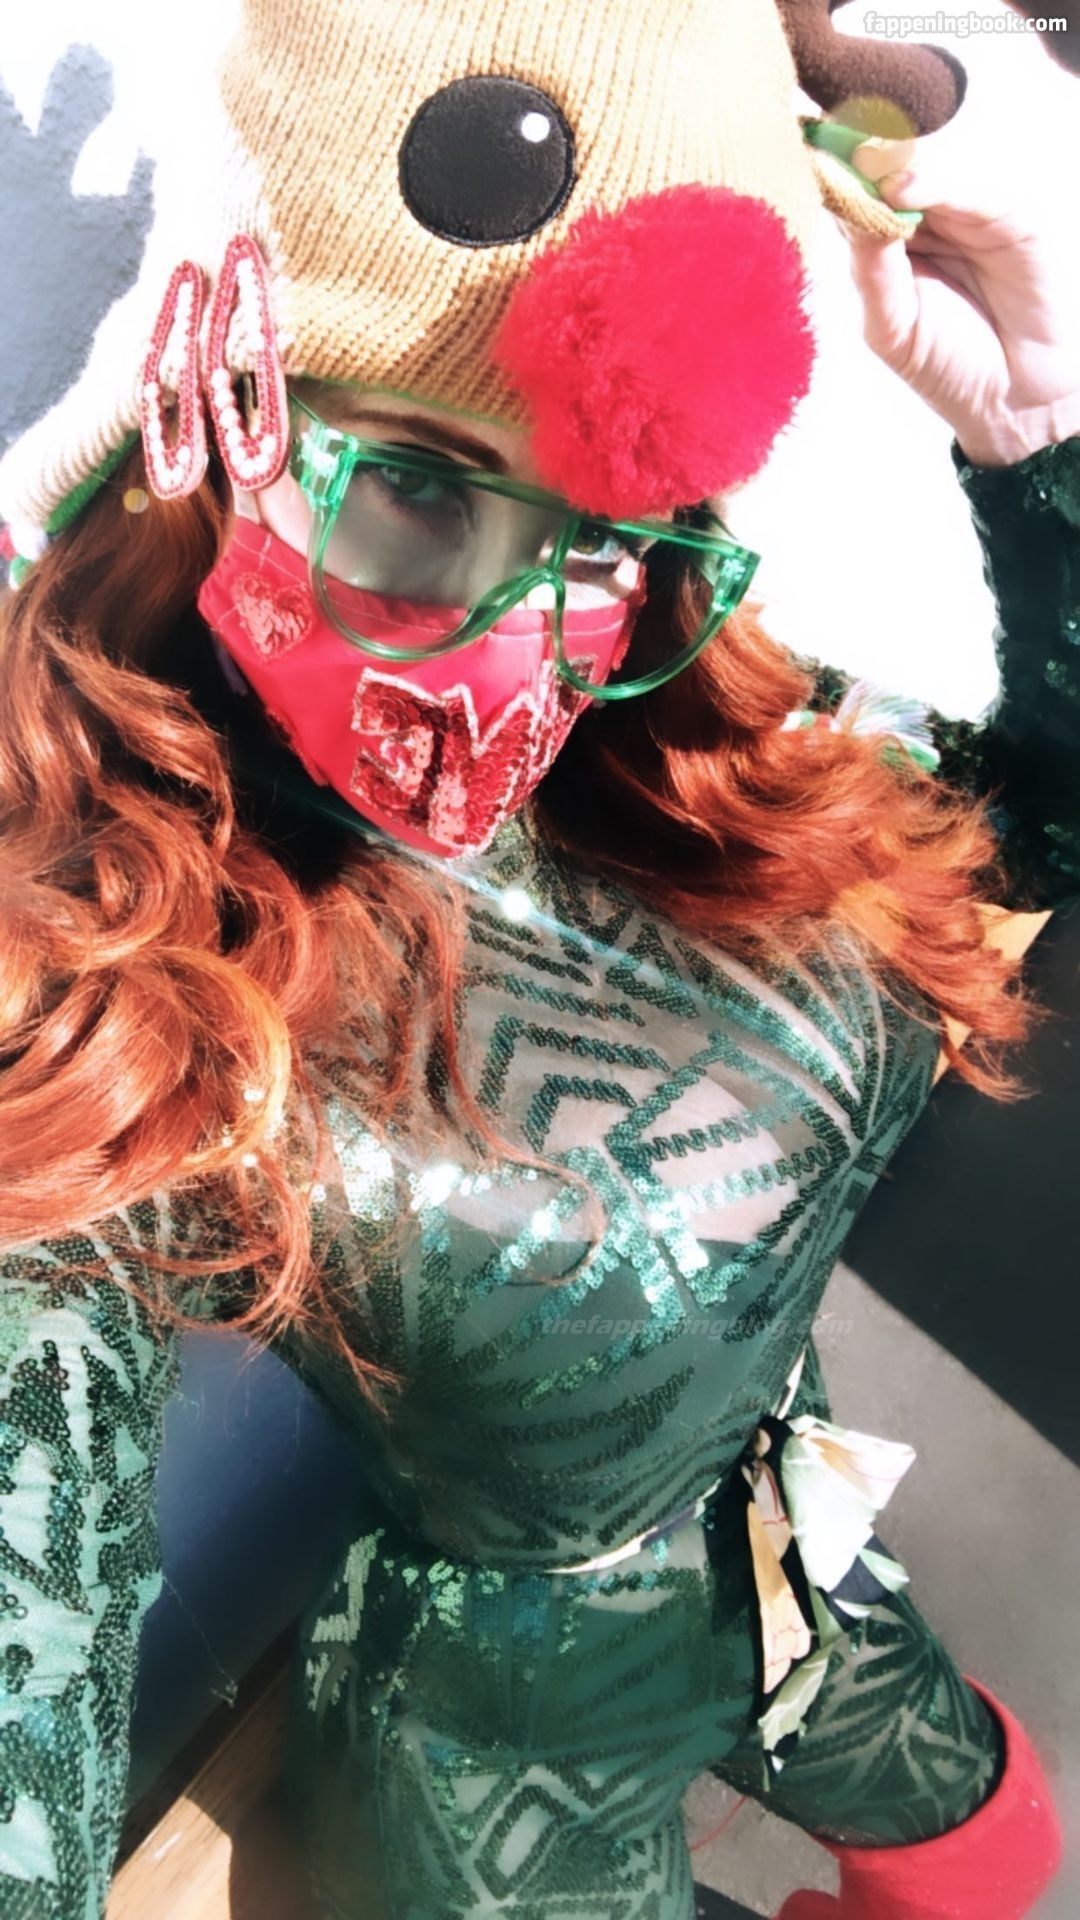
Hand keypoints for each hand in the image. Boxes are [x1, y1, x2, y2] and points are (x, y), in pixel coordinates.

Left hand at [844, 126, 1079, 467]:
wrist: (1011, 400)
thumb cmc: (946, 367)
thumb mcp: (891, 325)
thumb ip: (870, 269)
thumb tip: (852, 209)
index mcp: (885, 246)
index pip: (851, 197)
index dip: (827, 169)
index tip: (796, 141)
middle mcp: (925, 222)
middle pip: (885, 172)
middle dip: (853, 150)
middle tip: (819, 129)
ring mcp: (966, 216)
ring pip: (926, 173)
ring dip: (890, 160)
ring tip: (859, 154)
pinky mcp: (1008, 221)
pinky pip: (971, 194)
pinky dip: (938, 184)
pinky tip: (906, 183)